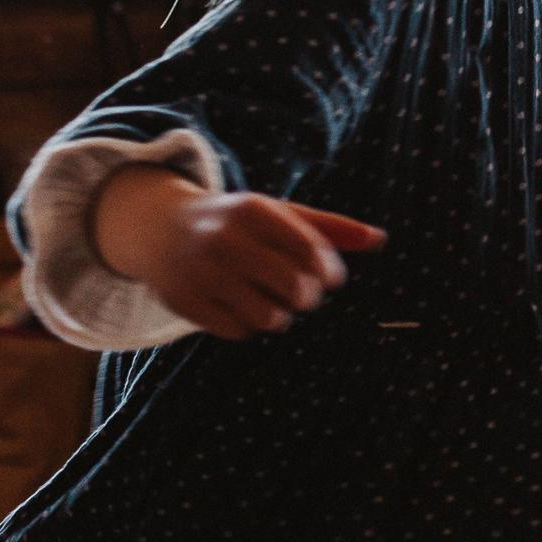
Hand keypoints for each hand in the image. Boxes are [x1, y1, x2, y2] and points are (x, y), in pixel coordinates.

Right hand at [92, 171, 385, 340]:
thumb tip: (380, 239)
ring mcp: (201, 272)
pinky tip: (241, 308)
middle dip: (307, 298)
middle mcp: (224, 238)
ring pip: (268, 317)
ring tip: (270, 301)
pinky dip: (247, 326)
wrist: (161, 228)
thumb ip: (328, 228)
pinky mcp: (184, 301)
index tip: (329, 279)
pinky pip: (238, 331)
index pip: (310, 251)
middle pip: (295, 288)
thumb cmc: (237, 223)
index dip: (328, 273)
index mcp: (252, 210)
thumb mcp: (278, 215)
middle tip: (302, 295)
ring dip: (279, 315)